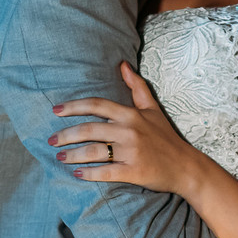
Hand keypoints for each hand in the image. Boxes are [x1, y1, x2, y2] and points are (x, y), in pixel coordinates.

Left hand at [50, 62, 200, 194]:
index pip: (96, 105)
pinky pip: (105, 172)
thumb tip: (122, 64)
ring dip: (72, 154)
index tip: (55, 110)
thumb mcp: (153, 108)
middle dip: (66, 134)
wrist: (186, 167)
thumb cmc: (166, 137)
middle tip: (51, 139)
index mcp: (131, 114)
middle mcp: (129, 131)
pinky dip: (89, 173)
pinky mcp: (134, 172)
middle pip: (89, 129)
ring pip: (94, 151)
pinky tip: (77, 173)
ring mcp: (131, 152)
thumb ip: (136, 86)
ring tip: (59, 156)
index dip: (74, 106)